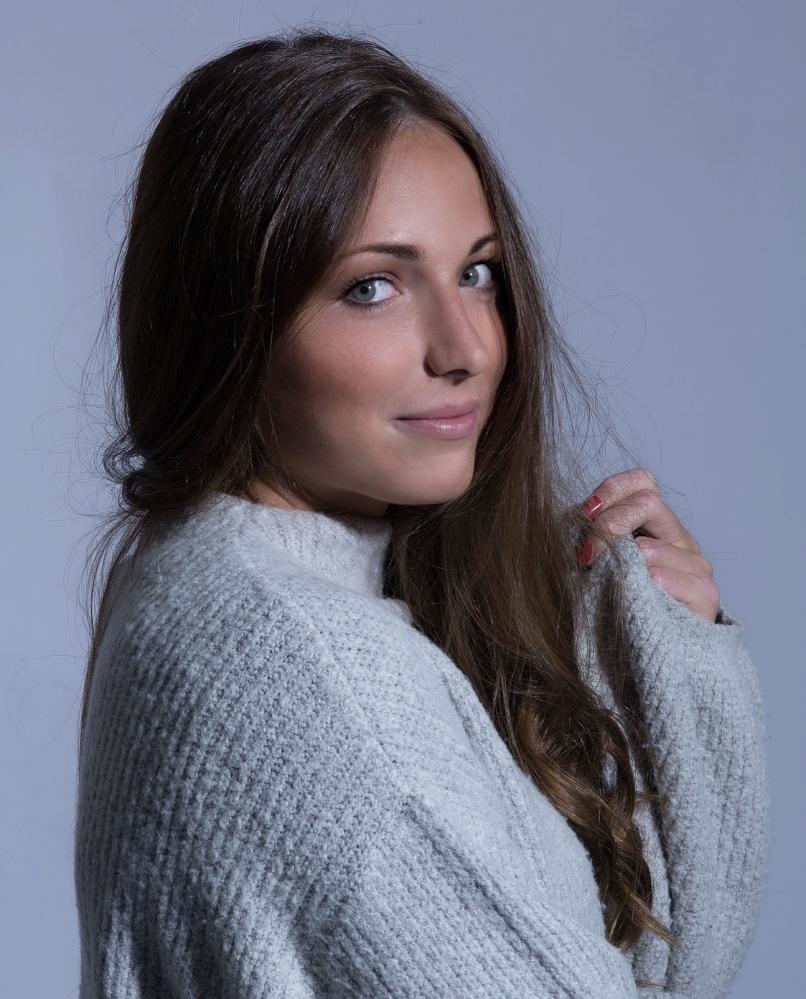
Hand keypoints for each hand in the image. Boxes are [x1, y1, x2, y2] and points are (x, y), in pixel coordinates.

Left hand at [578, 468, 720, 623]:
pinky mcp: (706, 597)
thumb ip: (593, 538)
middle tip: (585, 555)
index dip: (612, 489)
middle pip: (648, 502)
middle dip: (608, 524)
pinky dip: (657, 583)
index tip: (584, 513)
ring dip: (624, 563)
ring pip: (655, 546)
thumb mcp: (596, 566)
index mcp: (654, 526)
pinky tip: (643, 593)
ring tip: (608, 585)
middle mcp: (678, 539)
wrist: (640, 662)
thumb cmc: (613, 611)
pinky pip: (681, 579)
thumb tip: (576, 516)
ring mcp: (695, 566)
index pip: (642, 483)